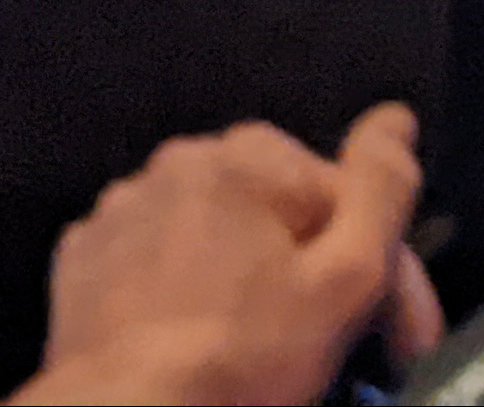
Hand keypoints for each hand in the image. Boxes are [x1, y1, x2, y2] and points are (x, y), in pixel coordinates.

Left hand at [17, 105, 442, 406]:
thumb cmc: (236, 362)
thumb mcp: (343, 283)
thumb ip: (381, 191)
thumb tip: (395, 120)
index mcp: (255, 156)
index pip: (348, 202)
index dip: (388, 280)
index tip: (398, 345)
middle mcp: (186, 161)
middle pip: (279, 216)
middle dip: (312, 278)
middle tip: (331, 356)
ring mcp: (127, 208)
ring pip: (215, 238)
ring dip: (244, 283)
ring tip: (257, 357)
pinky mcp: (85, 259)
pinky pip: (153, 266)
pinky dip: (180, 297)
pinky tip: (195, 346)